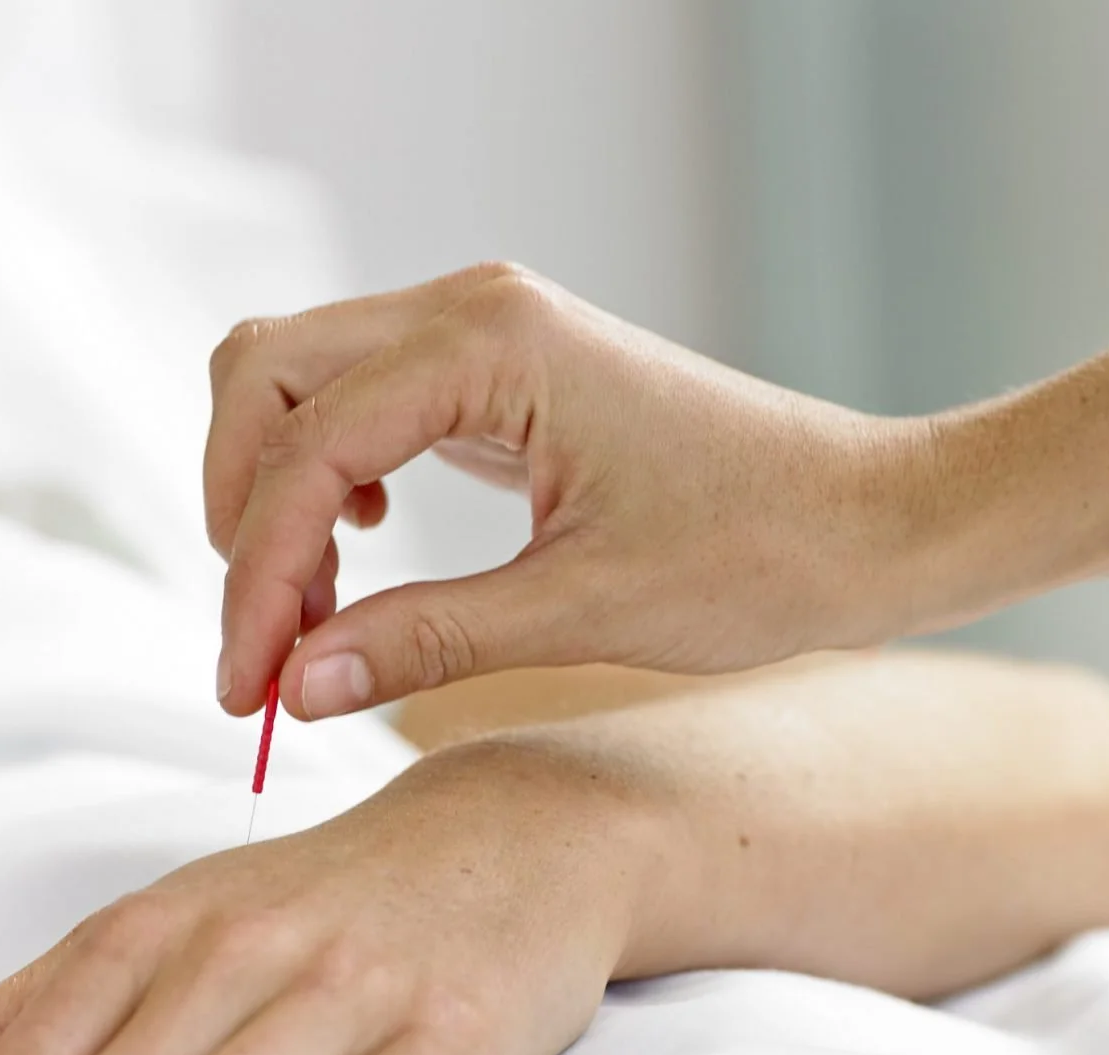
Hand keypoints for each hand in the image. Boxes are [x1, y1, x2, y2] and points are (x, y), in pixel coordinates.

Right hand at [206, 263, 942, 720]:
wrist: (870, 522)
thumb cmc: (759, 553)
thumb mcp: (581, 612)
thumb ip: (425, 640)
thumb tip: (296, 686)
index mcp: (490, 346)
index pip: (305, 450)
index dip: (257, 579)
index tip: (249, 691)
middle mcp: (472, 311)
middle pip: (265, 374)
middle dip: (238, 513)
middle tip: (262, 650)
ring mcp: (483, 330)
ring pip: (300, 379)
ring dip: (274, 494)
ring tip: (311, 619)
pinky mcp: (497, 371)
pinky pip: (363, 402)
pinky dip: (328, 478)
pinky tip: (364, 555)